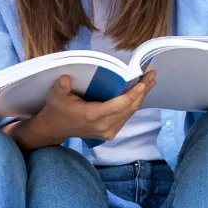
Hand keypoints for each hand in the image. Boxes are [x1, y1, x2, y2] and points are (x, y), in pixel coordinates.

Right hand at [8, 71, 155, 150]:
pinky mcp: (110, 132)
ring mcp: (108, 131)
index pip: (117, 106)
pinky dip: (134, 104)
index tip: (143, 83)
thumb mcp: (55, 96)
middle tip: (152, 75)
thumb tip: (66, 79)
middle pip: (128, 108)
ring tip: (150, 80)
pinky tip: (140, 92)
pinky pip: (126, 116)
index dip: (132, 95)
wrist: (55, 128)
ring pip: (130, 113)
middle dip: (142, 91)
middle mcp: (103, 126)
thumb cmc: (57, 109)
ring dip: (141, 97)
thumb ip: (61, 88)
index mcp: (92, 117)